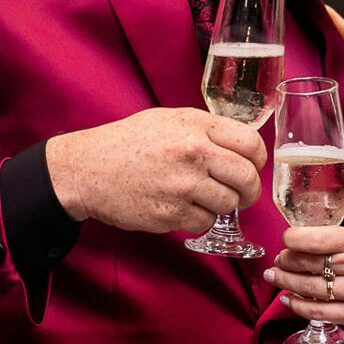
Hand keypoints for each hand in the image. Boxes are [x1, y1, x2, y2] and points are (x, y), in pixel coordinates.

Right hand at [46, 107, 265, 234]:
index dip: (258, 159)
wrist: (86, 168)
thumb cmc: (128, 143)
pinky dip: (198, 220)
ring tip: (201, 197)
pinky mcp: (170, 214)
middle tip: (241, 193)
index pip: (251, 143)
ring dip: (221, 205)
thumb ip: (206, 130)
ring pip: (229, 204)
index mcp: (195, 125)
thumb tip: (243, 149)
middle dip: (249, 190)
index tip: (253, 166)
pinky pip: (205, 222)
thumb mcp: (168, 120)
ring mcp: (182, 185)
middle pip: (247, 178)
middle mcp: (193, 152)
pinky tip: (181, 207)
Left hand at [266, 224, 343, 343]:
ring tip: (276, 277)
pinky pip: (319, 311)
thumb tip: (309, 243)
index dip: (292, 239)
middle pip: (308, 262)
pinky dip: (299, 305)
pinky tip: (289, 300)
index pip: (317, 237)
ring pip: (309, 288)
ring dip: (286, 282)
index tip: (286, 240)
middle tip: (278, 260)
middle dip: (286, 261)